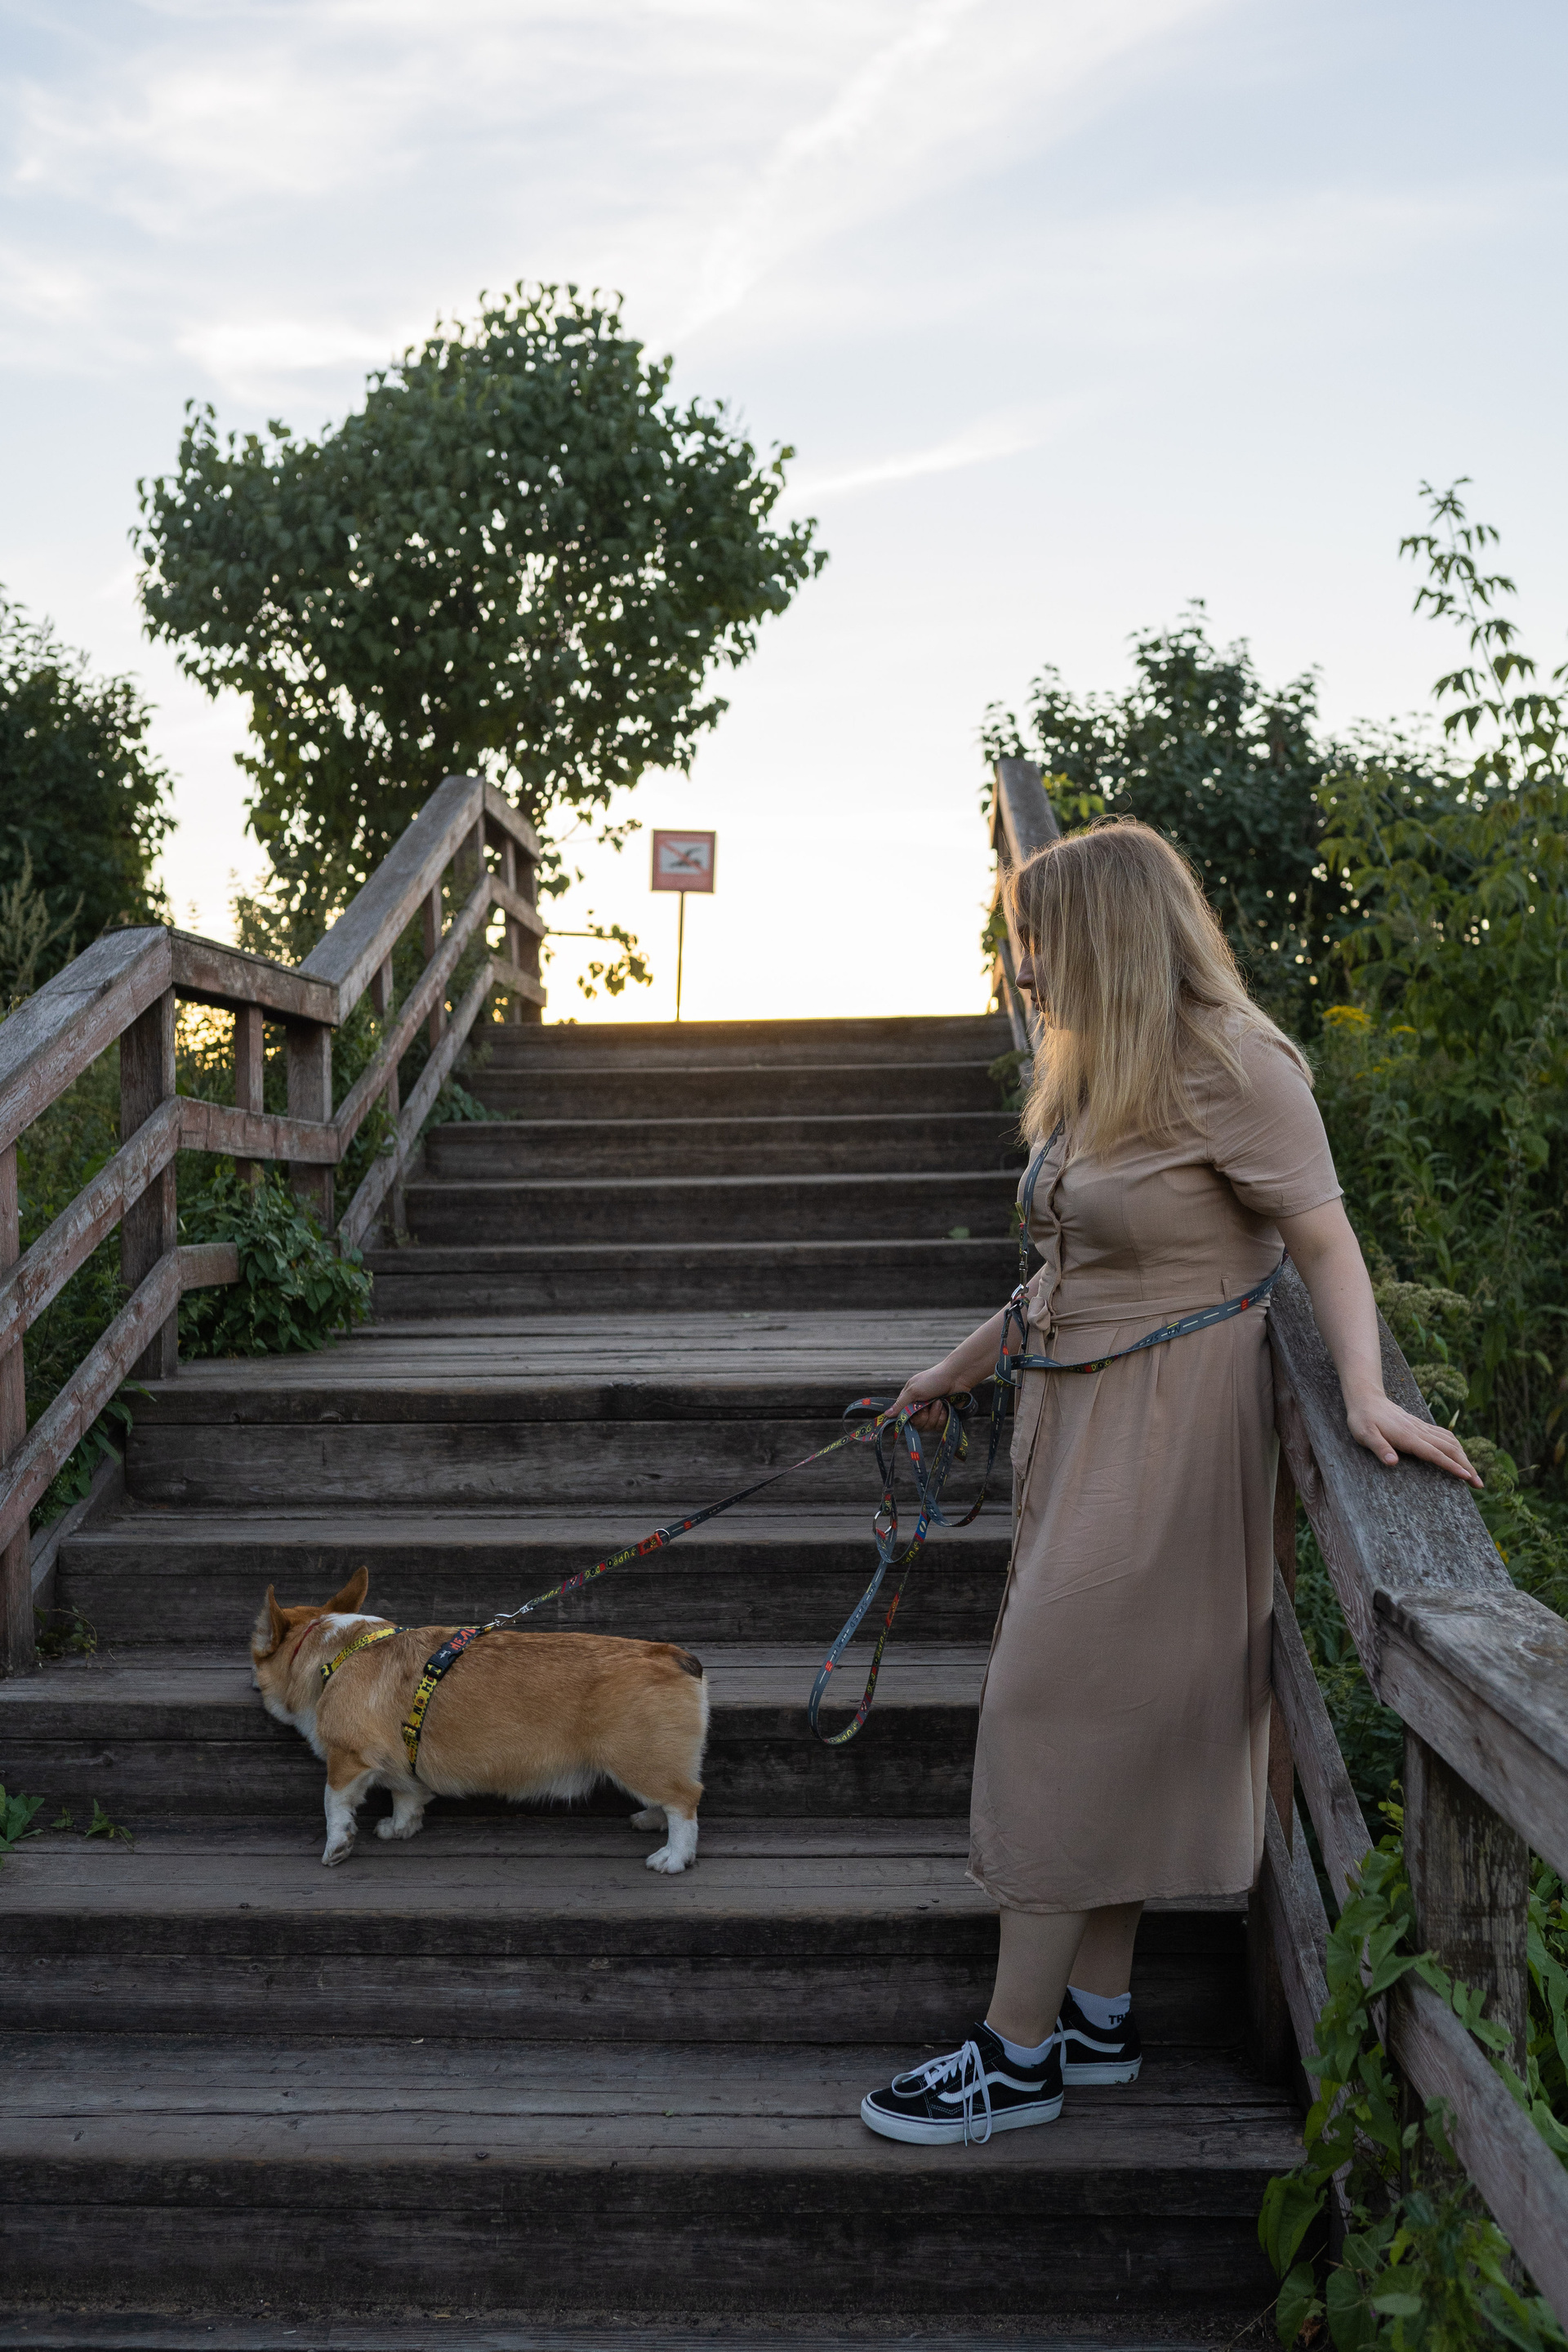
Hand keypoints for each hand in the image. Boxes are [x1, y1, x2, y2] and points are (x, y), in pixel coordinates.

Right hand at [889, 1364, 956, 1435]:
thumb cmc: (933, 1380)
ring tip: (940, 1402)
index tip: (914, 1413)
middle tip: (928, 1405)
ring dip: (935, 1414)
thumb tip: (886, 1415)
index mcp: (910, 1400)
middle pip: (917, 1425)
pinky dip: (943, 1416)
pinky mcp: (944, 1417)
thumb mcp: (914, 1390)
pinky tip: (946, 1406)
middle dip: (923, 1417)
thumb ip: (900, 1404)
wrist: (957, 1378)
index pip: (903, 1416)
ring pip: (929, 1426)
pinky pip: (940, 1426)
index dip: (908, 1418)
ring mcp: (932, 1413)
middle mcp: (920, 1408)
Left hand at [1345, 1392, 1482, 1484]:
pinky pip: (1444, 1436)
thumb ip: (1379, 1448)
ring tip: (1473, 1474)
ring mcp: (1421, 1428)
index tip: (1467, 1478)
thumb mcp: (1364, 1435)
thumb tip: (1393, 1463)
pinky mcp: (1420, 1426)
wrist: (1366, 1398)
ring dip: (1464, 1457)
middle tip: (1479, 1484)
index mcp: (1408, 1437)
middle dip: (1467, 1466)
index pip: (1435, 1454)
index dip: (1452, 1466)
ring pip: (1450, 1442)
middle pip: (1450, 1449)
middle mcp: (1419, 1432)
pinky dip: (1456, 1447)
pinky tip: (1459, 1454)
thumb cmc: (1362, 1419)